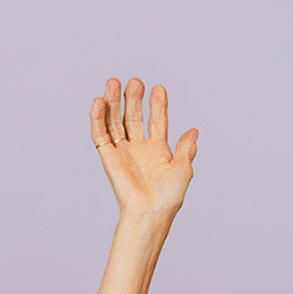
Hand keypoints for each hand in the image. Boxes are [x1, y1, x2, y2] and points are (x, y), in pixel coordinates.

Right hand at [91, 78, 198, 219]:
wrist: (150, 211)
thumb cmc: (169, 196)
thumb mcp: (183, 169)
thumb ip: (186, 148)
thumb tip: (193, 131)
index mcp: (157, 150)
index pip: (156, 121)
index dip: (158, 105)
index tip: (159, 88)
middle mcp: (138, 149)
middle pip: (133, 117)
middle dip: (133, 99)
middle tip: (134, 82)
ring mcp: (122, 152)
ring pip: (115, 122)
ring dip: (113, 104)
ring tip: (113, 84)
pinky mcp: (108, 158)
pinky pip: (100, 135)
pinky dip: (98, 119)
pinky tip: (100, 103)